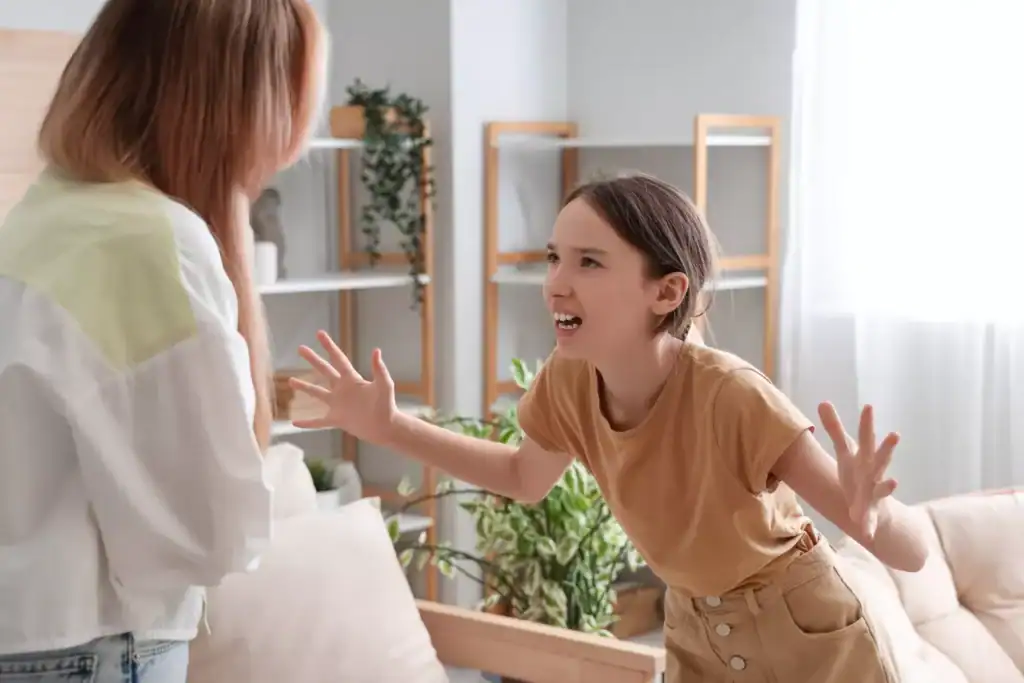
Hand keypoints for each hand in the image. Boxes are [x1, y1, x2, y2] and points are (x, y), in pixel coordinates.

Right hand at [289, 330, 397, 444]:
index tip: (319, 333)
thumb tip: (376, 350)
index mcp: (352, 379)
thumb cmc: (387, 406)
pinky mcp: (337, 419)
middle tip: (300, 348)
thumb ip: (379, 370)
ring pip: (317, 393)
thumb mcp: (384, 386)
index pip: (338, 359)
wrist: (386, 428)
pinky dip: (307, 422)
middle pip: (324, 370)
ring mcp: (338, 404)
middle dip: (312, 359)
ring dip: (304, 387)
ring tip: (290, 380)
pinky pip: (318, 422)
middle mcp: (342, 389)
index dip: (329, 346)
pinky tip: (295, 422)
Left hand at [818, 402, 898, 539]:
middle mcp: (874, 472)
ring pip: (883, 488)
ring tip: (895, 483)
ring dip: (888, 486)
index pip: (866, 436)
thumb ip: (835, 428)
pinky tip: (866, 533)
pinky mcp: (870, 512)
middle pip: (881, 457)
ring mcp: (875, 492)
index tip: (868, 406)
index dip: (866, 422)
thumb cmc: (857, 471)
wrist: (869, 503)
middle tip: (895, 434)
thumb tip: (823, 401)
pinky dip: (869, 526)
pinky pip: (870, 520)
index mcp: (865, 456)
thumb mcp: (844, 450)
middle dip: (887, 447)